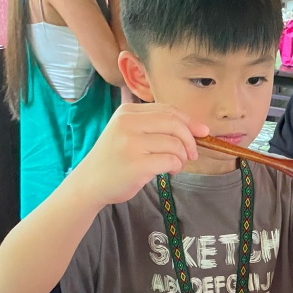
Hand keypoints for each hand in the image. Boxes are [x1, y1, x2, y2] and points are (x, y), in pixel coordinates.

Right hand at [75, 103, 208, 208]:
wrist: (90, 182)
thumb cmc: (115, 160)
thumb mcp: (128, 133)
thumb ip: (155, 127)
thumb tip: (198, 128)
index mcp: (128, 112)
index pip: (168, 110)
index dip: (189, 121)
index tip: (202, 132)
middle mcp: (128, 123)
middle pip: (174, 123)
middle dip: (190, 140)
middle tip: (192, 154)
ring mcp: (131, 143)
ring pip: (175, 143)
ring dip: (182, 157)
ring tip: (176, 166)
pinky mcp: (137, 163)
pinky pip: (171, 160)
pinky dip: (176, 167)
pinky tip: (170, 172)